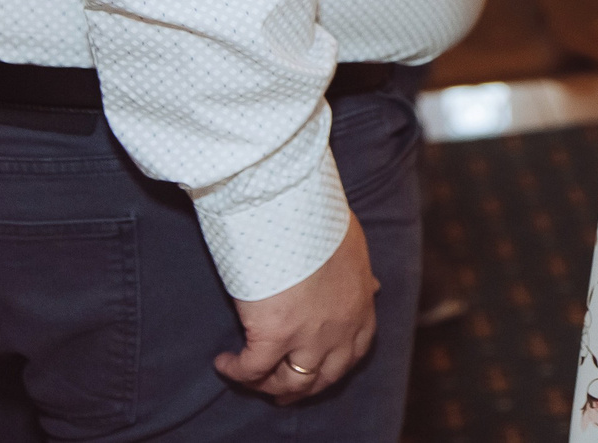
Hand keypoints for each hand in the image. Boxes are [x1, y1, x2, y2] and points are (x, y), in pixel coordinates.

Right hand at [215, 213, 378, 402]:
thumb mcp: (354, 246)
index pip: (356, 350)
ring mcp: (308, 334)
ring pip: (291, 382)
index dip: (335, 365)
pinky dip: (236, 372)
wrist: (293, 206)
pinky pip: (252, 370)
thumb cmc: (319, 217)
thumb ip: (360, 273)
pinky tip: (224, 363)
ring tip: (251, 380)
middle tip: (283, 391)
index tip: (319, 369)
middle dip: (304, 387)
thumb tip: (374, 287)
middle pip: (324, 375)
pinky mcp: (273, 335)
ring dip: (269, 386)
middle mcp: (340, 326)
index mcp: (360, 303)